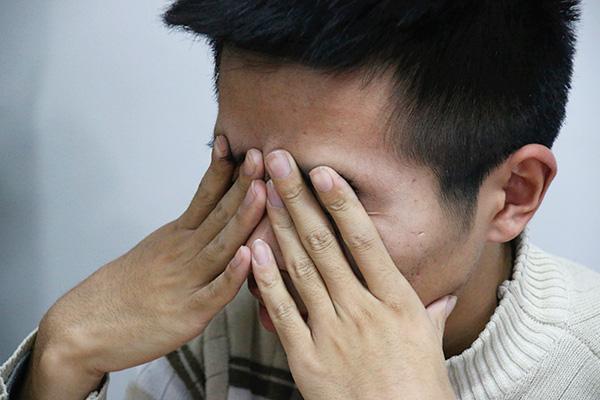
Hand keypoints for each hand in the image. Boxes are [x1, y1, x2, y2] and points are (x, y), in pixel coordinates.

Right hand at [20, 136, 266, 399]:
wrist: (85, 326)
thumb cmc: (125, 290)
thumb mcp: (158, 249)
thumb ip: (189, 232)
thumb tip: (215, 212)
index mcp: (177, 235)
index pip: (205, 196)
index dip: (224, 169)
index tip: (241, 144)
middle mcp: (183, 252)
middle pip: (218, 213)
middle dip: (242, 183)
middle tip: (261, 154)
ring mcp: (187, 281)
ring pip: (222, 244)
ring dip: (243, 216)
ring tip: (261, 189)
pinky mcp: (190, 313)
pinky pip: (215, 291)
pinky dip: (231, 274)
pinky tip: (248, 255)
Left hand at [249, 150, 456, 399]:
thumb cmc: (418, 393)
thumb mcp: (431, 346)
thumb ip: (431, 314)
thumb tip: (442, 296)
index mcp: (397, 302)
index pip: (364, 241)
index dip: (341, 203)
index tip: (322, 172)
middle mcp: (362, 310)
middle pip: (324, 244)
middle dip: (298, 199)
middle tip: (279, 163)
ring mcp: (332, 333)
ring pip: (301, 269)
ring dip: (279, 227)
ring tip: (263, 193)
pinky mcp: (307, 358)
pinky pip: (282, 312)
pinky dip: (267, 280)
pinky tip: (254, 250)